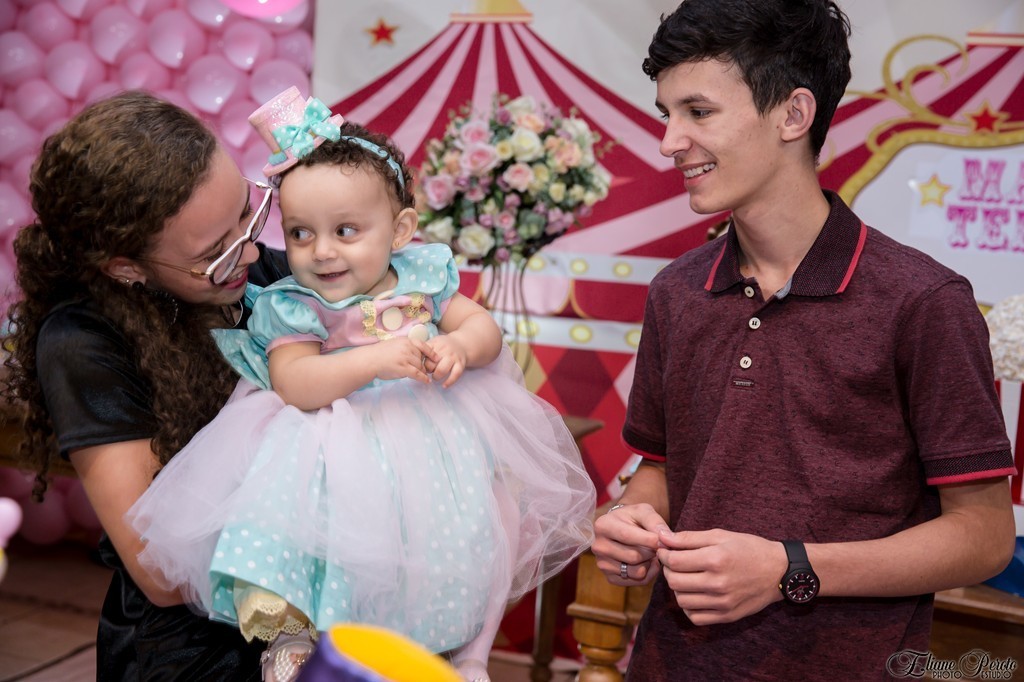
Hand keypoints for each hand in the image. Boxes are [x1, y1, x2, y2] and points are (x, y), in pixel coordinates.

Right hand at [370, 337, 436, 383]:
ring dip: (422, 371)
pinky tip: (426, 381)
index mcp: (406, 341)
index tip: (437, 357)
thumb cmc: (380, 353)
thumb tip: (416, 353)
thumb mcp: (395, 344)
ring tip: (423, 376)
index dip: (431, 352)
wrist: (369, 360)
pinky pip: (417, 374)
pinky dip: (423, 378)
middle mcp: (407, 348)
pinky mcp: (403, 368)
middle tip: (425, 370)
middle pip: (422, 357)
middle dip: (423, 364)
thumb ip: (406, 347)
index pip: (423, 345)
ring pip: (420, 366)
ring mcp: (405, 357)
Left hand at [423, 335, 468, 387]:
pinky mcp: (461, 363)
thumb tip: (412, 361)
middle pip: (432, 364)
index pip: (424, 356)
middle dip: (428, 370)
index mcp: (435, 344)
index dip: (420, 364)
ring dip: (436, 376)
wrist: (461, 343)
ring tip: (435, 377)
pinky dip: (449, 382)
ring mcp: (453, 357)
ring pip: (442, 370)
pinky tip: (444, 386)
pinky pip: (455, 375)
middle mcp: (445, 350)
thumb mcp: (433, 342)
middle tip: (429, 371)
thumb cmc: (443, 345)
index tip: (421, 366)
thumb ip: (423, 350)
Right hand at [591, 503, 667, 585]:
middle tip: (657, 546)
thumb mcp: (643, 511)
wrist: (621, 528)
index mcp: (603, 526)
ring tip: (650, 553)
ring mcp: (603, 564)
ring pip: (637, 572)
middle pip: (634, 556)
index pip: (627, 536)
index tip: (664, 540)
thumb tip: (664, 538)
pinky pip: (637, 581)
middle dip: (651, 552)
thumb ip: (655, 521)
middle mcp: (599, 546)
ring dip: (650, 563)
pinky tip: (646, 562)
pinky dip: (647, 573)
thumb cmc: (633, 518)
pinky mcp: (610, 578)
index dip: (649, 540)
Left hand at [656, 528, 786, 624]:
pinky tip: (695, 594)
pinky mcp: (727, 616)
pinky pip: (695, 617)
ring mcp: (723, 603)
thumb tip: (662, 537)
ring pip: (682, 601)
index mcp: (715, 559)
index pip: (674, 561)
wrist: (779, 571)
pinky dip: (689, 607)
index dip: (664, 555)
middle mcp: (718, 583)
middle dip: (668, 570)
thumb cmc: (749, 548)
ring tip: (686, 577)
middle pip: (674, 582)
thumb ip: (688, 538)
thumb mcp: (720, 535)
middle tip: (675, 563)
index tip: (665, 550)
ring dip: (678, 588)